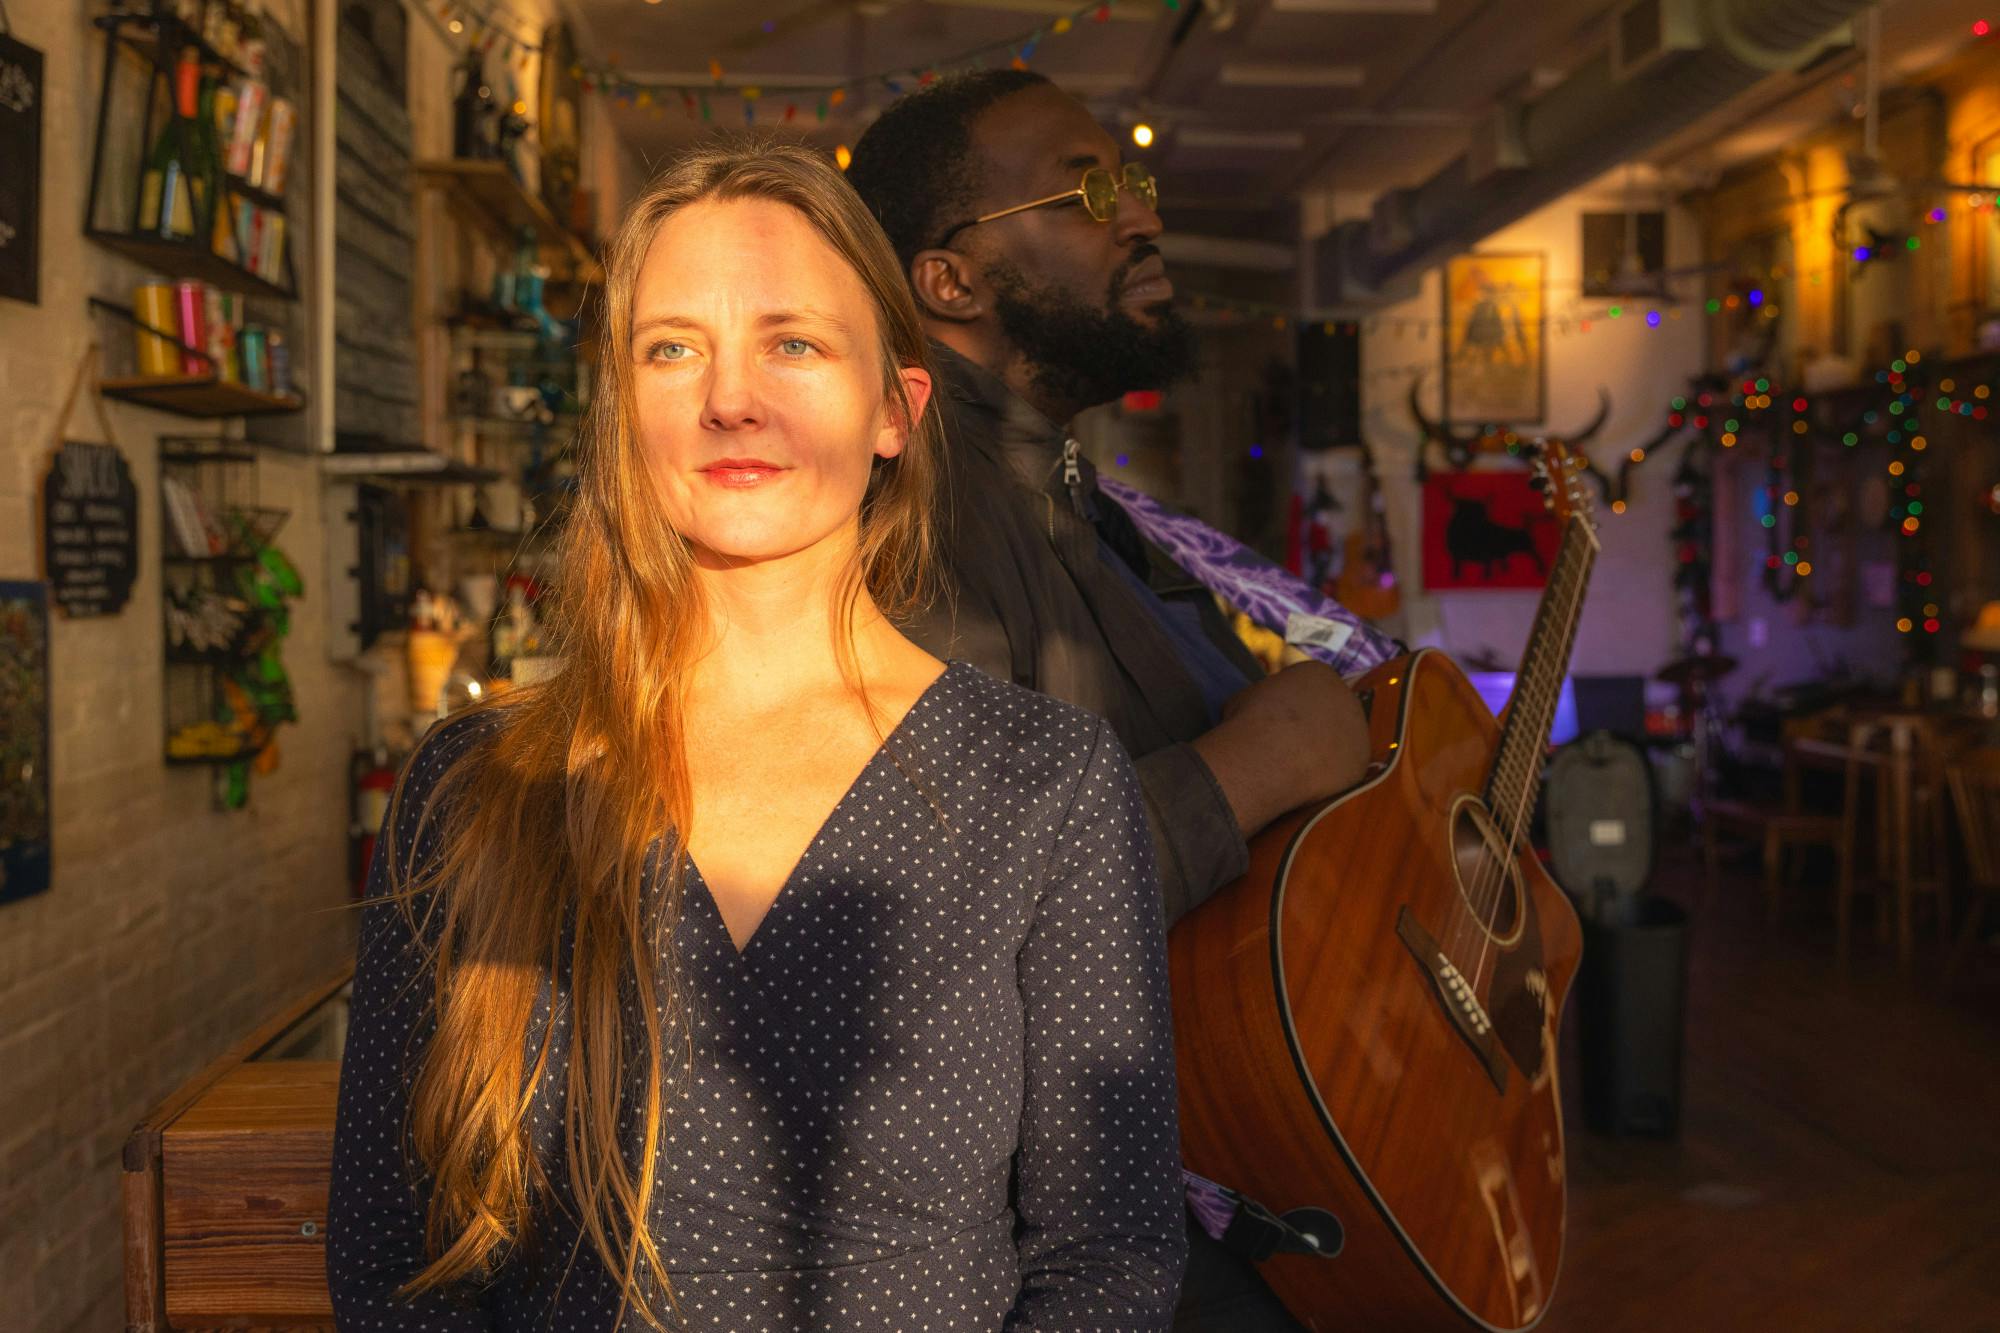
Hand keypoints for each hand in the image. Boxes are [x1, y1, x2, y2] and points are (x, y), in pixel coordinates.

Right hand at [1193, 661, 1370, 838]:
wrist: (1268, 752)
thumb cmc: (1249, 721)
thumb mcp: (1247, 697)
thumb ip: (1265, 699)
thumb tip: (1259, 708)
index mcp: (1318, 673)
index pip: (1311, 688)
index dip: (1293, 707)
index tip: (1278, 723)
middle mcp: (1346, 695)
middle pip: (1332, 712)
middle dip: (1315, 727)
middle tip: (1290, 747)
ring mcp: (1358, 728)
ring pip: (1340, 741)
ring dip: (1324, 752)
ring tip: (1296, 768)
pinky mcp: (1361, 760)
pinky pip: (1344, 769)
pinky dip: (1328, 777)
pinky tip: (1307, 784)